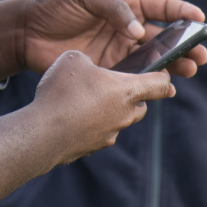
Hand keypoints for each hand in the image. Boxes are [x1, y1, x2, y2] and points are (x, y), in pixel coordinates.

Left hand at [0, 0, 206, 82]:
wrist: (25, 32)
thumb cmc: (53, 5)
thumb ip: (113, 9)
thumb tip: (139, 32)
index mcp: (127, 4)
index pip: (162, 7)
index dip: (183, 12)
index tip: (200, 19)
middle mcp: (129, 28)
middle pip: (165, 38)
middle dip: (185, 46)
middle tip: (200, 55)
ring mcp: (121, 51)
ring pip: (155, 60)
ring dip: (174, 65)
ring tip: (189, 71)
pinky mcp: (109, 71)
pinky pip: (135, 78)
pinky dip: (150, 83)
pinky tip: (164, 87)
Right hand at [34, 50, 173, 164]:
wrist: (42, 133)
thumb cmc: (62, 92)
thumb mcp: (74, 58)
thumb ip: (90, 59)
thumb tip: (88, 66)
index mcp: (128, 90)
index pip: (160, 84)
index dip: (164, 76)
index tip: (162, 71)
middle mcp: (125, 115)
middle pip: (141, 105)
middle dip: (134, 96)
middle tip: (117, 85)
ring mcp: (110, 134)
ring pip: (121, 120)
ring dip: (113, 111)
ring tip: (91, 100)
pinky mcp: (94, 147)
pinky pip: (100, 133)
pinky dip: (93, 124)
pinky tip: (74, 116)